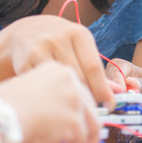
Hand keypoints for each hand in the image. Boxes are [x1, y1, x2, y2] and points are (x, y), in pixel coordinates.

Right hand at [0, 15, 120, 107]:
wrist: (24, 32)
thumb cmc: (60, 43)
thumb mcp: (79, 46)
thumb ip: (95, 67)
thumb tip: (117, 92)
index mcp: (78, 34)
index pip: (94, 67)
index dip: (103, 89)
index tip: (109, 104)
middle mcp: (59, 38)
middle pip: (78, 77)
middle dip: (88, 96)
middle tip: (93, 110)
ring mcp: (40, 49)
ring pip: (61, 83)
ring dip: (70, 98)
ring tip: (76, 107)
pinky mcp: (25, 61)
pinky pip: (44, 85)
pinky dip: (51, 95)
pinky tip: (55, 100)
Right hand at [0, 61, 100, 142]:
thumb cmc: (3, 111)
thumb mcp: (30, 105)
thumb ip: (51, 120)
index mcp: (59, 71)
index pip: (80, 95)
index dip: (80, 117)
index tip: (78, 132)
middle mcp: (71, 80)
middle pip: (90, 111)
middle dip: (86, 136)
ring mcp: (76, 99)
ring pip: (90, 129)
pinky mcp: (75, 120)